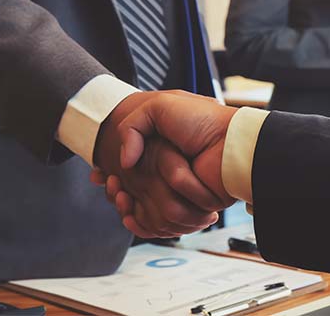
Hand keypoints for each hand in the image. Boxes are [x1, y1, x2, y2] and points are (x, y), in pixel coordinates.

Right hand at [93, 91, 227, 236]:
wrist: (229, 142)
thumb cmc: (201, 120)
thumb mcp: (159, 106)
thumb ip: (132, 125)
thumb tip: (124, 163)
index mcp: (162, 149)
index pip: (130, 172)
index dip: (112, 176)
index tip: (100, 176)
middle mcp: (169, 171)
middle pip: (133, 192)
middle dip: (116, 191)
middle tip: (110, 185)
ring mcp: (179, 191)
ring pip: (144, 209)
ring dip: (127, 205)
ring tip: (121, 196)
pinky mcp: (189, 208)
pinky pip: (160, 222)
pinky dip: (144, 220)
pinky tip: (130, 211)